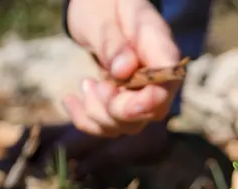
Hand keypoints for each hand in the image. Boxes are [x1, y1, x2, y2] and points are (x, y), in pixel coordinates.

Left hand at [63, 0, 181, 136]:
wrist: (98, 8)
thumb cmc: (103, 5)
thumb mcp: (103, 16)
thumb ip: (113, 42)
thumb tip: (124, 70)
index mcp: (159, 49)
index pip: (167, 84)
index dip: (147, 102)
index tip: (115, 99)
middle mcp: (157, 77)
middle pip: (150, 113)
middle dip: (115, 110)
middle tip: (92, 84)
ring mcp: (142, 93)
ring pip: (128, 125)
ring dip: (98, 114)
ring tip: (85, 83)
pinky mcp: (124, 104)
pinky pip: (109, 127)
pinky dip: (85, 120)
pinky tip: (70, 100)